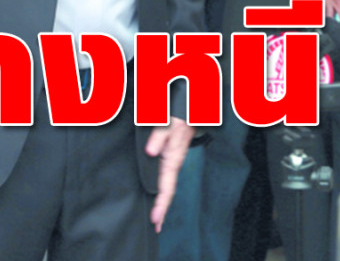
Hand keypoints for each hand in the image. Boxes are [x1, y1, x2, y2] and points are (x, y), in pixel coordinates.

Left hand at [144, 116, 192, 231]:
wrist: (188, 111)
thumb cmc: (178, 117)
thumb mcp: (168, 123)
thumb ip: (158, 136)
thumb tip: (151, 152)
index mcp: (173, 159)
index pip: (167, 187)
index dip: (161, 205)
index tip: (156, 219)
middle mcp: (173, 164)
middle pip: (167, 192)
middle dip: (162, 210)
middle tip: (156, 228)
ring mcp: (171, 162)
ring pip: (166, 186)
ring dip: (161, 203)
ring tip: (156, 219)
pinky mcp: (168, 158)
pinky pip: (164, 178)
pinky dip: (160, 191)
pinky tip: (155, 196)